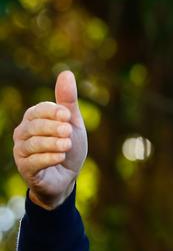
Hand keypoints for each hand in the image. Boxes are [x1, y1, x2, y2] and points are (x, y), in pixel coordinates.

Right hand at [13, 71, 87, 208]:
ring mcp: (21, 152)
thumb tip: (66, 72)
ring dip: (52, 143)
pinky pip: (33, 162)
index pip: (38, 110)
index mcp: (34, 119)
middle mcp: (23, 133)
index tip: (67, 115)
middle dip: (53, 127)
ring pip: (33, 144)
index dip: (52, 111)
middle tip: (68, 130)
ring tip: (67, 144)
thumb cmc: (68, 148)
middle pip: (34, 126)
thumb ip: (68, 101)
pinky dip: (48, 158)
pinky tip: (60, 156)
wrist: (66, 177)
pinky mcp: (25, 169)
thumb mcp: (72, 123)